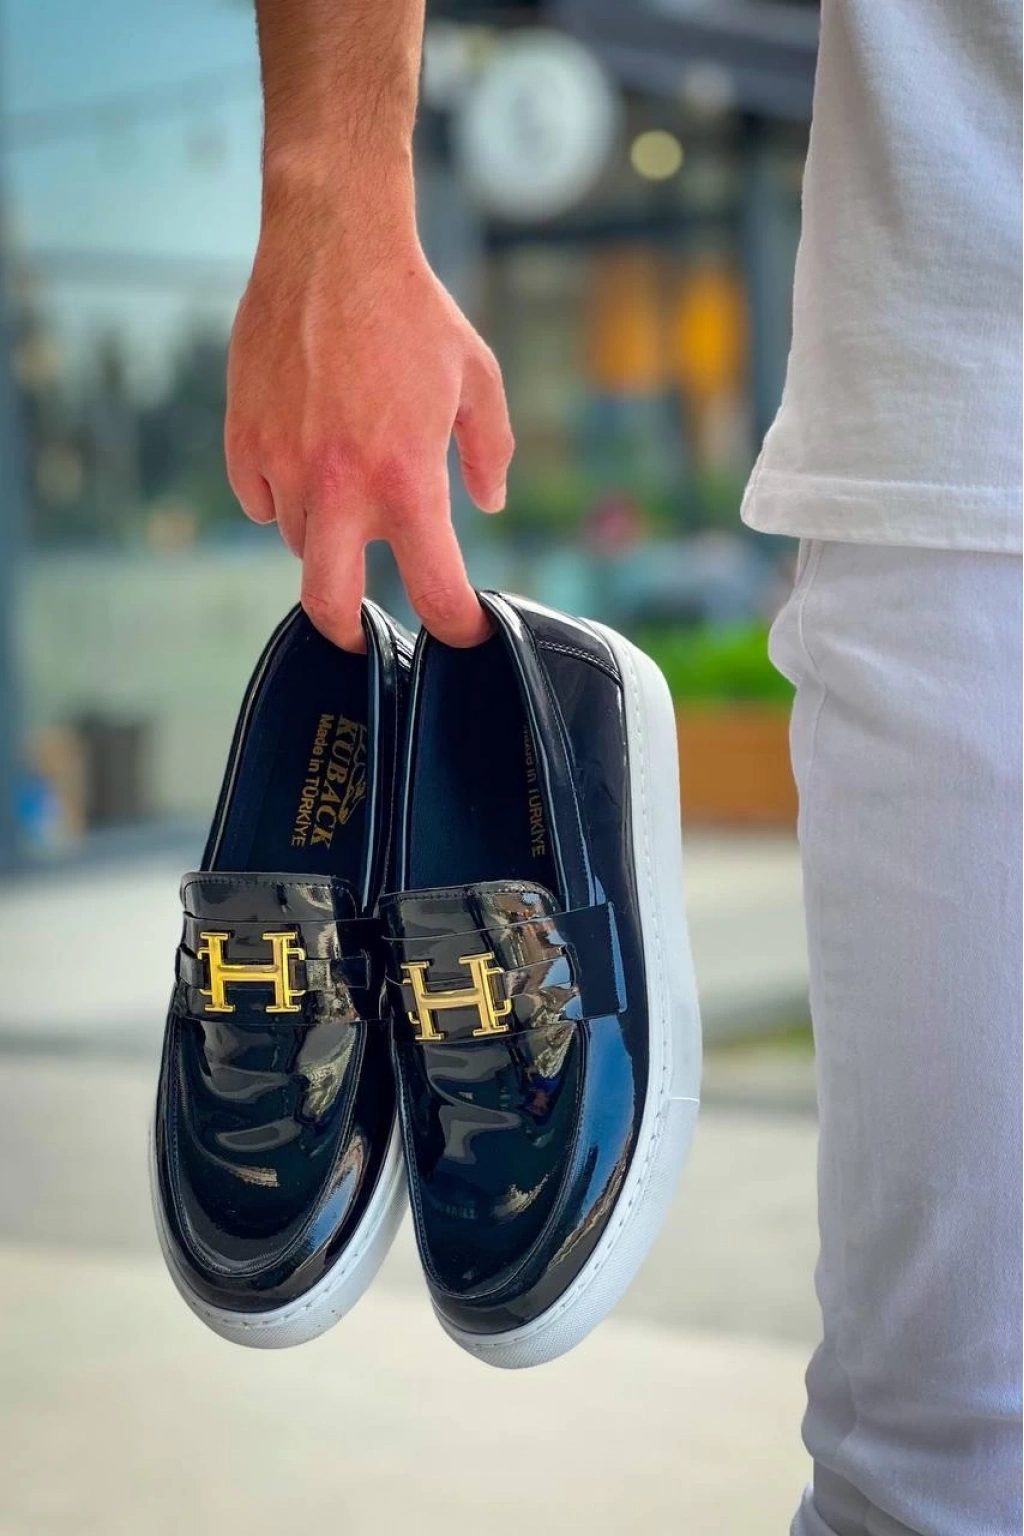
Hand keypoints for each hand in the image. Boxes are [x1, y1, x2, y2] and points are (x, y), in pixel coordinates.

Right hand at [225, 191, 513, 650]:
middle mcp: (339, 482)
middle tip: (362, 633)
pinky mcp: (242, 439)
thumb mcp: (477, 376)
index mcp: (406, 476)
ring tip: (347, 487)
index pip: (433, 586)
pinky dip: (282, 496)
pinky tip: (304, 458)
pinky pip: (259, 501)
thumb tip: (486, 504)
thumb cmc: (412, 309)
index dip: (455, 624)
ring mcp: (283, 463)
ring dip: (325, 536)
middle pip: (328, 603)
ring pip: (298, 543)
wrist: (331, 242)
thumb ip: (489, 449)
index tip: (462, 632)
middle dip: (348, 633)